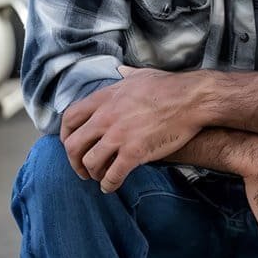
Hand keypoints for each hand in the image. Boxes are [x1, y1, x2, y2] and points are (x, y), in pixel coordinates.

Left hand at [60, 66, 201, 191]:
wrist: (192, 99)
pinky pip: (112, 175)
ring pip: (89, 163)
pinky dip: (108, 185)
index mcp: (104, 98)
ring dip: (92, 173)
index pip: (69, 118)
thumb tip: (121, 71)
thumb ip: (125, 75)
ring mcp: (119, 135)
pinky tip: (111, 186)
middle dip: (74, 161)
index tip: (70, 144)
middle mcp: (106, 117)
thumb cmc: (169, 86)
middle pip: (73, 145)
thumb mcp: (140, 74)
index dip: (65, 135)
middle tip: (82, 169)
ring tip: (100, 177)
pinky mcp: (134, 152)